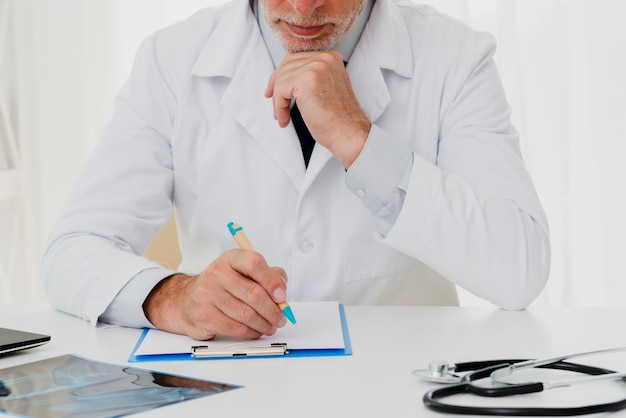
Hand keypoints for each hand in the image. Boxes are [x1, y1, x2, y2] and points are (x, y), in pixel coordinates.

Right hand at [143, 249, 288, 339]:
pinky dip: (251, 332)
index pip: (254, 263)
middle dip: (273, 310)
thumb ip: (268, 275)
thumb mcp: (243, 272)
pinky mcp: (204, 316)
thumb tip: (281, 290)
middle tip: (281, 318)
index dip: (272, 281)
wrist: (186, 300)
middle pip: (253, 294)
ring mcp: (208, 294)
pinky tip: (256, 331)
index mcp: (230, 259)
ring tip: (270, 327)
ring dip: (264, 324)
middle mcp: (217, 274)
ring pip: (246, 314)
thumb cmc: (222, 286)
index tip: (282, 296)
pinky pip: (236, 328)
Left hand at [265, 50, 370, 168]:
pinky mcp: (306, 80)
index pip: (296, 58)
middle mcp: (324, 58)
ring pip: (282, 79)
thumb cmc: (338, 119)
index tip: (274, 90)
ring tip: (283, 117)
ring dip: (278, 101)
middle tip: (275, 104)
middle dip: (276, 86)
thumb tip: (283, 78)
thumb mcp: (325, 88)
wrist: (348, 133)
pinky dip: (279, 107)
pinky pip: (281, 90)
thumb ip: (309, 78)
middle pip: (286, 65)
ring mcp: (316, 67)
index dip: (282, 75)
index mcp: (330, 57)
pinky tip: (285, 118)